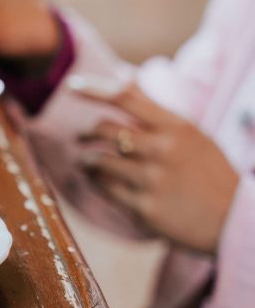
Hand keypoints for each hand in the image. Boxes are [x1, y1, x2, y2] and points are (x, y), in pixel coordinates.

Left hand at [75, 81, 238, 252]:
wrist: (234, 220)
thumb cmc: (210, 174)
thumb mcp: (194, 136)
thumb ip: (158, 117)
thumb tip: (123, 87)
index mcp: (178, 126)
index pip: (126, 97)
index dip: (94, 89)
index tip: (71, 86)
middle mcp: (163, 149)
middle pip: (104, 129)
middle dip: (86, 133)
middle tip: (81, 137)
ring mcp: (152, 179)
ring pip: (98, 160)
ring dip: (86, 159)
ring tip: (87, 160)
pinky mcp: (144, 207)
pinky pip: (104, 188)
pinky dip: (96, 181)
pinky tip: (97, 180)